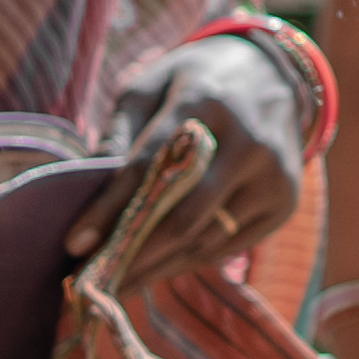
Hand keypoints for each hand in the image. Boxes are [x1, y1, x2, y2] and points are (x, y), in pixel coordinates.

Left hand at [77, 34, 313, 295]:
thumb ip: (120, 130)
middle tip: (89, 280)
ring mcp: (273, 175)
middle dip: (131, 253)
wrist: (272, 75)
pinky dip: (185, 262)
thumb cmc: (195, 85)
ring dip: (154, 268)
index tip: (74, 244)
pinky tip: (152, 270)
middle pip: (183, 215)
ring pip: (205, 239)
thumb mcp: (150, 86)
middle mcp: (249, 141)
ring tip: (112, 283)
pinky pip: (227, 247)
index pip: (151, 166)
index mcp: (206, 102)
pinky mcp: (285, 202)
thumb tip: (85, 186)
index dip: (109, 209)